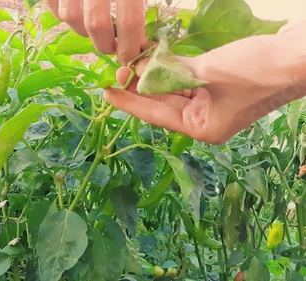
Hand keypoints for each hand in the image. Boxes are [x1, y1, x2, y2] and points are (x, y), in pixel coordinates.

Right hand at [44, 0, 147, 64]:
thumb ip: (140, 7)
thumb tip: (145, 43)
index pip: (130, 22)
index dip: (131, 46)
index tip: (131, 56)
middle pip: (96, 25)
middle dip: (105, 43)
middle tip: (113, 45)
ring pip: (70, 17)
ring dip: (83, 30)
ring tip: (95, 26)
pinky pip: (54, 8)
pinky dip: (62, 14)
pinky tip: (77, 11)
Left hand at [103, 26, 305, 143]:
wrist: (301, 54)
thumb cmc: (260, 71)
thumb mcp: (210, 73)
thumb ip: (173, 73)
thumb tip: (142, 69)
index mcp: (203, 127)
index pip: (157, 115)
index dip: (130, 102)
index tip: (107, 92)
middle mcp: (205, 118)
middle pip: (163, 102)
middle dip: (139, 87)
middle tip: (115, 72)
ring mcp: (212, 100)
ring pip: (174, 88)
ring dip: (155, 75)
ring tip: (129, 64)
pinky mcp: (219, 83)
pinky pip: (187, 77)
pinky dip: (172, 68)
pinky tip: (154, 58)